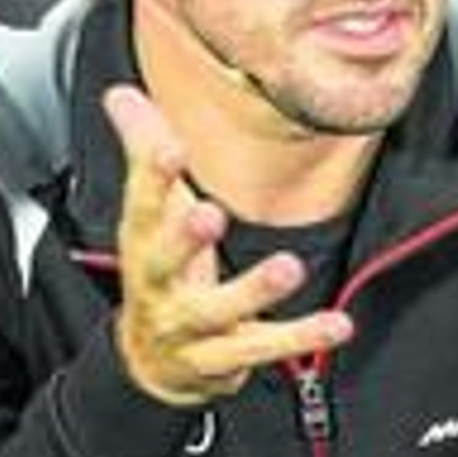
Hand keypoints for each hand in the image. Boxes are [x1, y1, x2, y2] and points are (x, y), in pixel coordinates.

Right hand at [103, 85, 354, 406]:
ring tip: (288, 267)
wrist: (150, 363)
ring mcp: (191, 328)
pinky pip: (264, 348)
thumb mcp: (148, 213)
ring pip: (219, 312)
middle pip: (165, 263)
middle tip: (210, 213)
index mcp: (142, 243)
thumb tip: (120, 93)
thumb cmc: (158, 270)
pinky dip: (301, 337)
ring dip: (254, 290)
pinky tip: (337, 323)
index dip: (152, 177)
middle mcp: (159, 286)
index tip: (170, 148)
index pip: (142, 205)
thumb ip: (142, 150)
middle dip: (185, 240)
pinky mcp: (225, 359)